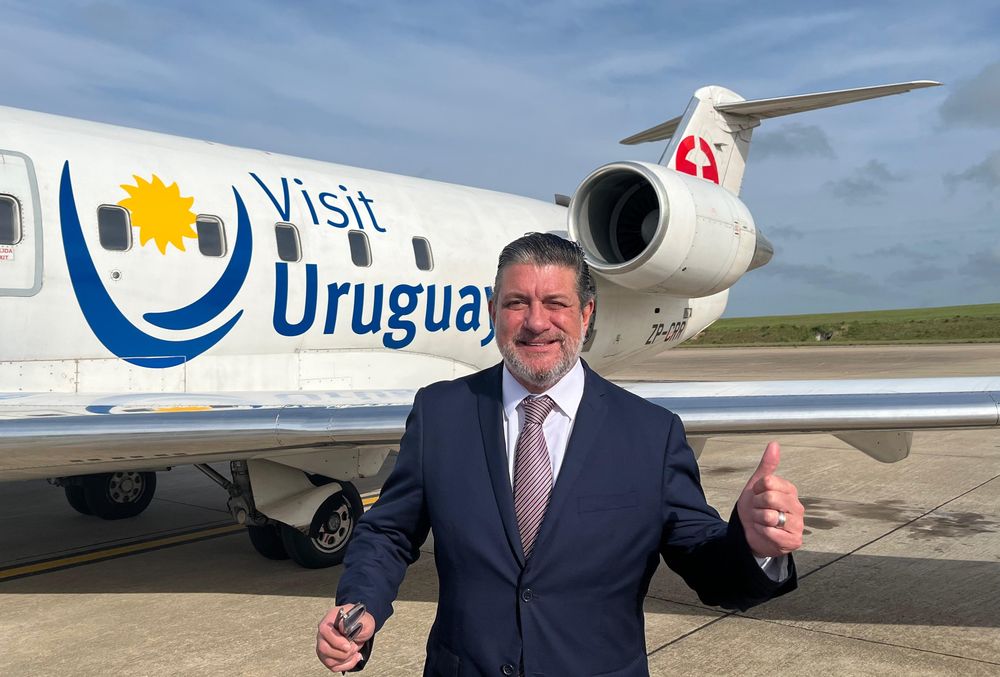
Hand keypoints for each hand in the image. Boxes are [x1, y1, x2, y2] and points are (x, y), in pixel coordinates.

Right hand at [316, 604, 375, 672]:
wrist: (362, 628)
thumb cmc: (361, 622)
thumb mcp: (364, 620)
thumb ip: (354, 622)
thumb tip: (342, 626)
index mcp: (330, 619)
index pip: (324, 631)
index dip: (336, 641)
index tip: (348, 646)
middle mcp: (324, 633)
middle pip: (323, 648)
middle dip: (342, 653)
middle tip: (353, 647)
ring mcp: (324, 645)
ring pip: (328, 660)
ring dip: (346, 659)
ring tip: (355, 651)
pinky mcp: (328, 656)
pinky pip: (333, 666)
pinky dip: (346, 664)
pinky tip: (353, 657)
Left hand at [736, 441, 803, 557]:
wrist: (749, 533)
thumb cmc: (755, 508)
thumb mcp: (756, 485)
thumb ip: (767, 465)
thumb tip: (774, 444)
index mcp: (790, 490)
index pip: (768, 482)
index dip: (756, 490)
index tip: (757, 495)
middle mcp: (797, 506)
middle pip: (769, 498)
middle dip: (756, 505)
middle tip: (758, 510)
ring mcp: (798, 524)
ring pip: (769, 516)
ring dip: (758, 520)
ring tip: (762, 522)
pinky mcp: (794, 540)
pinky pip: (771, 532)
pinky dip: (762, 532)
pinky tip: (765, 532)